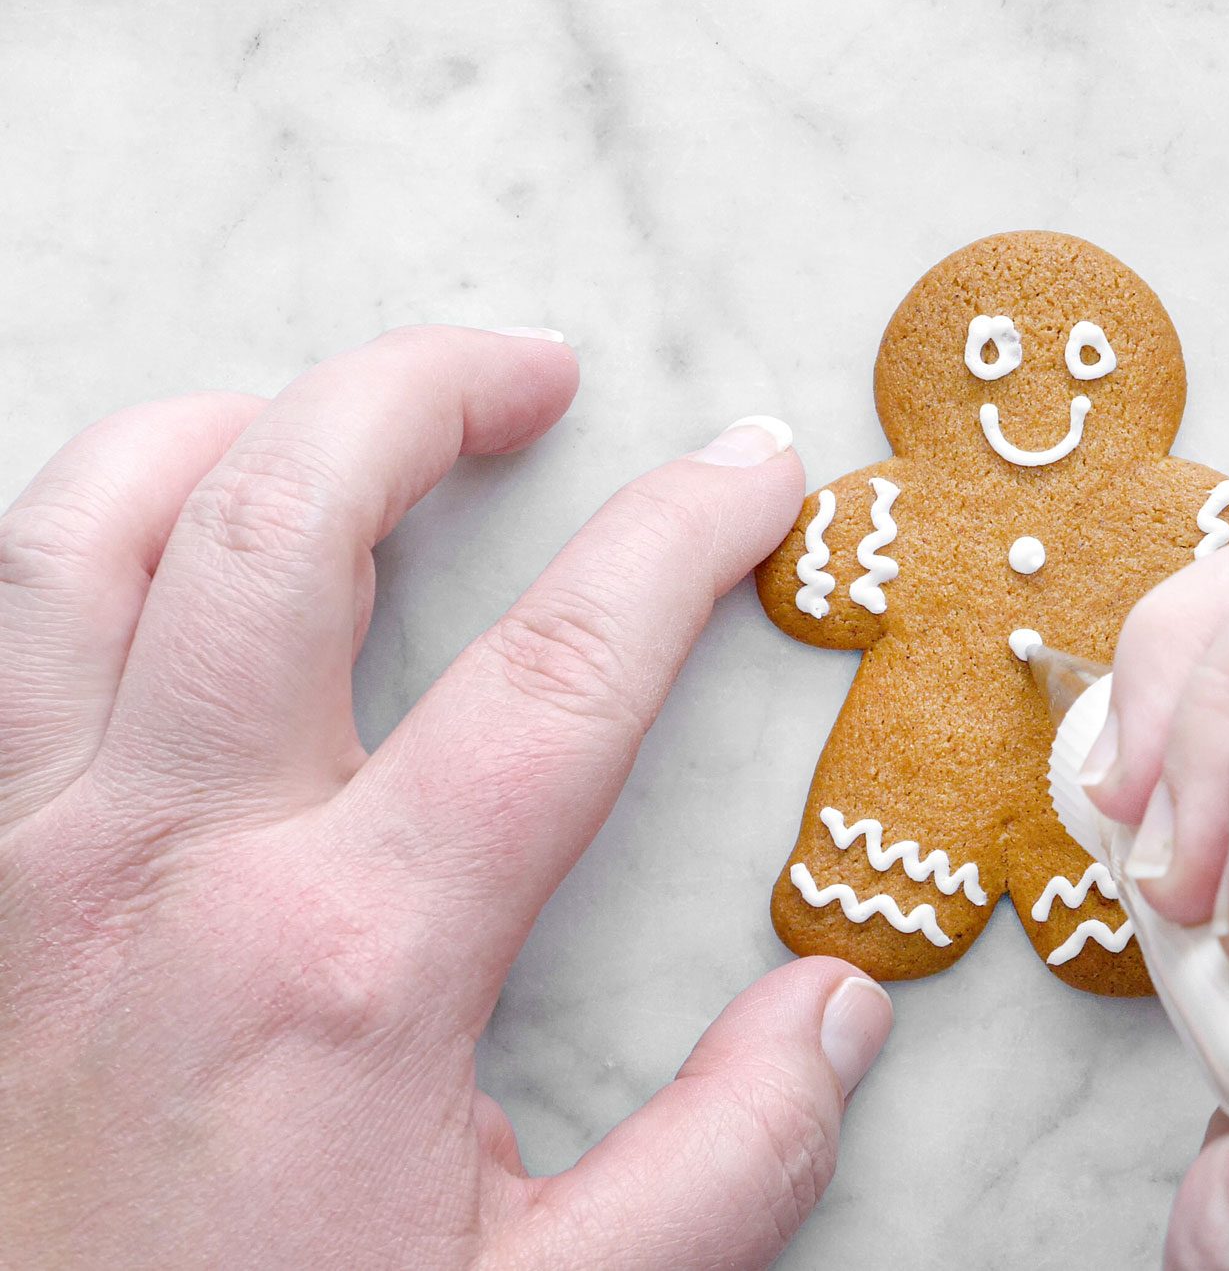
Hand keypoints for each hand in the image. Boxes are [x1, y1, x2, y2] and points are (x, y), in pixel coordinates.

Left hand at [0, 329, 893, 1268]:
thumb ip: (725, 1165)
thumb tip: (839, 1012)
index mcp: (351, 959)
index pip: (564, 673)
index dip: (681, 539)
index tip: (750, 478)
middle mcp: (170, 861)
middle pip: (295, 516)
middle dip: (428, 392)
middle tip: (531, 372)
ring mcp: (28, 853)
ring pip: (92, 532)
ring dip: (228, 427)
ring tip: (330, 414)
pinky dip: (79, 535)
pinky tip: (158, 543)